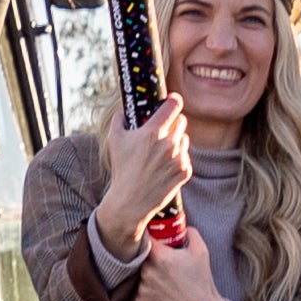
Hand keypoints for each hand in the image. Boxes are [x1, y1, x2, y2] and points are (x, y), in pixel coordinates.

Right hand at [90, 104, 193, 257]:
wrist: (131, 201)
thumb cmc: (121, 170)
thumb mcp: (114, 141)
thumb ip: (119, 120)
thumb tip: (123, 111)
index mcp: (152, 132)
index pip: (173, 106)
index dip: (173, 100)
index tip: (172, 100)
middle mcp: (168, 143)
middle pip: (182, 121)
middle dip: (173, 122)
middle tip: (164, 129)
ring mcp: (178, 158)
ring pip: (185, 139)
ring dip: (176, 141)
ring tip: (162, 152)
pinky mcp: (185, 171)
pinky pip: (186, 157)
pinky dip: (179, 159)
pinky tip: (165, 166)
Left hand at [130, 234, 233, 300]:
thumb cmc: (202, 283)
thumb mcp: (201, 252)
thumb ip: (191, 233)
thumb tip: (183, 226)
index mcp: (160, 256)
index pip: (144, 238)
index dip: (147, 236)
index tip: (150, 236)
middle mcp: (147, 271)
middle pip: (140, 257)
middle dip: (148, 257)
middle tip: (162, 261)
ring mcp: (142, 288)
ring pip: (138, 274)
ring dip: (147, 274)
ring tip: (164, 280)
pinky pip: (138, 290)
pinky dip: (146, 289)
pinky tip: (161, 292)